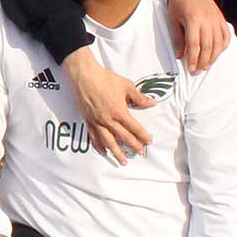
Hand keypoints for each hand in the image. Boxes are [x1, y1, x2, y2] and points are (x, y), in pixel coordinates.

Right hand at [60, 46, 155, 164]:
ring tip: (122, 161)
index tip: (148, 141)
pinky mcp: (88, 120)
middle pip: (123, 137)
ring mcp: (97, 122)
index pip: (134, 128)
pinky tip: (103, 152)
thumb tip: (152, 103)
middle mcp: (108, 120)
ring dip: (116, 152)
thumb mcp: (127, 86)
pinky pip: (94, 137)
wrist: (85, 76)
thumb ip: (139, 97)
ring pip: (108, 141)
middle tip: (140, 152)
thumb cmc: (105, 79)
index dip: (142, 135)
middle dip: (133, 145)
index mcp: (119, 112)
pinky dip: (99, 146)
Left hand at [165, 0, 229, 72]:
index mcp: (193, 20)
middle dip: (203, 61)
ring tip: (206, 66)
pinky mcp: (221, 18)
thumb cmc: (178, 4)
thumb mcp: (173, 20)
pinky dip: (223, 46)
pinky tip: (217, 53)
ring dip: (213, 57)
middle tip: (198, 71)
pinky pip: (226, 35)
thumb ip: (177, 39)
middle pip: (208, 46)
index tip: (191, 69)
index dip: (193, 59)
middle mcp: (207, 20)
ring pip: (218, 43)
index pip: (194, 44)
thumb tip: (180, 56)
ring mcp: (216, 19)